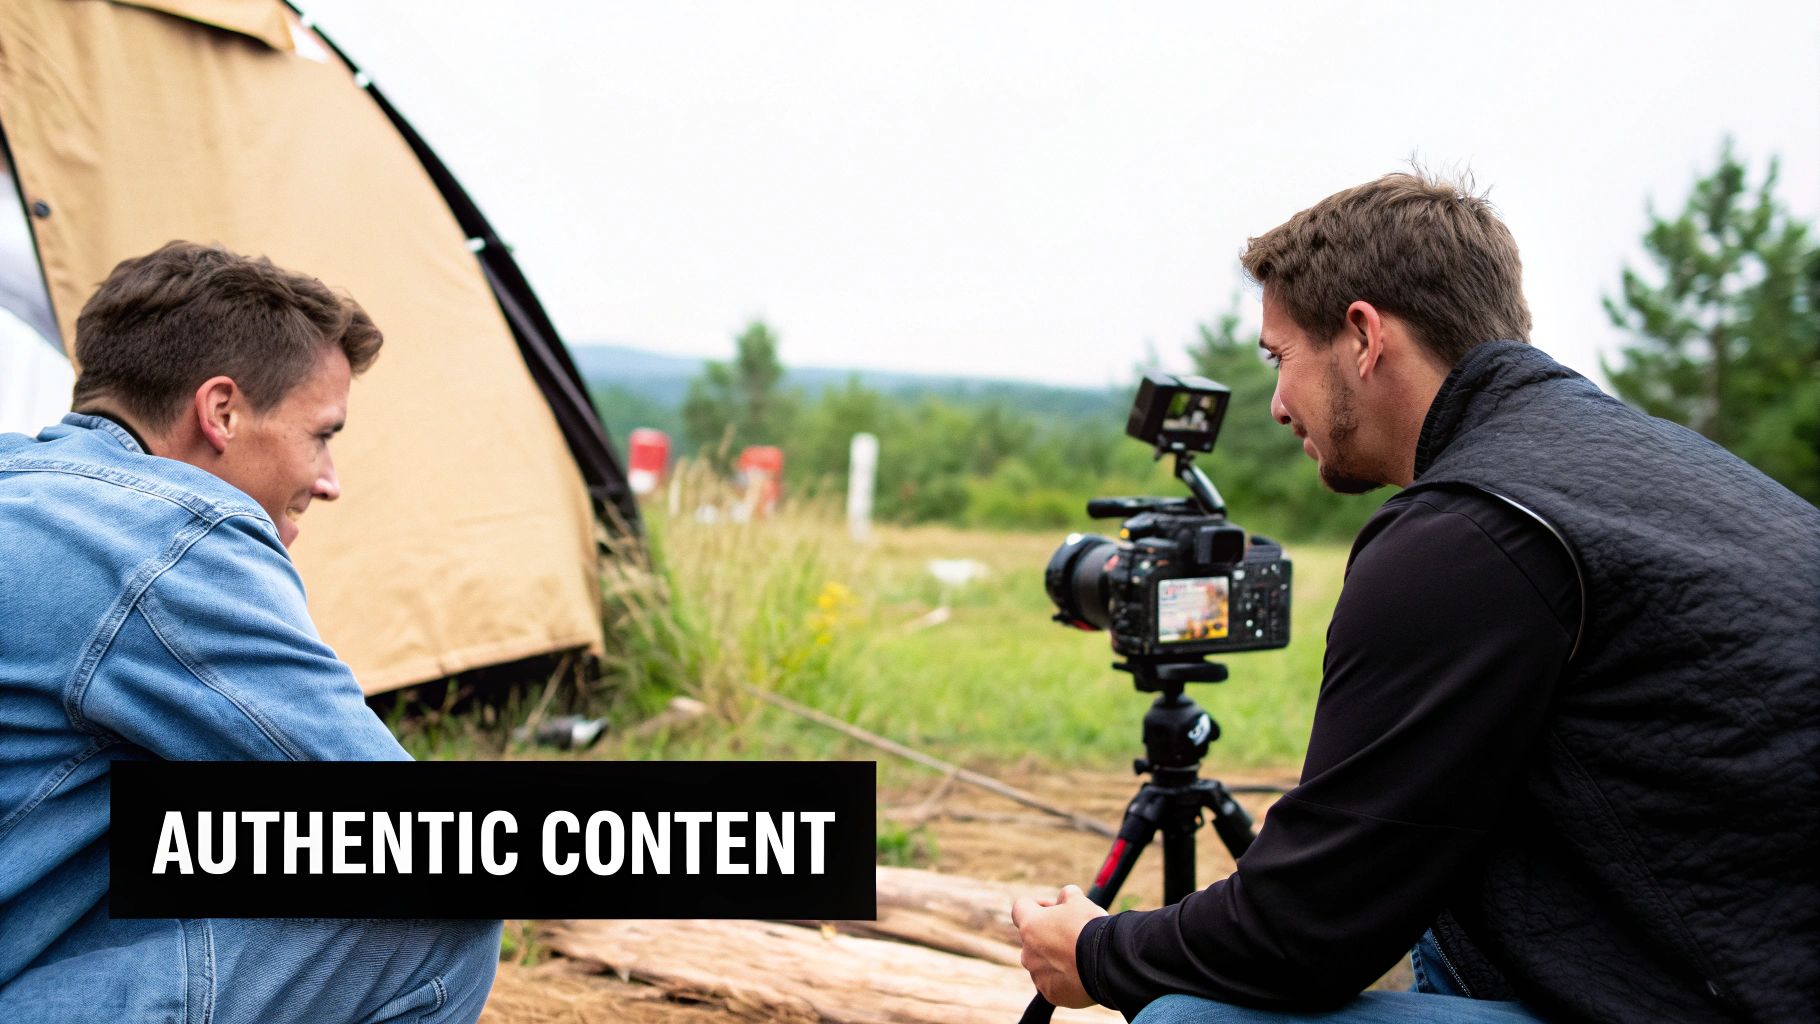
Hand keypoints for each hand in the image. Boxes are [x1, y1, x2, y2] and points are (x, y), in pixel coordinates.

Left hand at [1012, 884, 1108, 1007]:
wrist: (1106, 964)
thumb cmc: (1091, 929)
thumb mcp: (1080, 902)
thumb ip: (1067, 896)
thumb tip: (1066, 896)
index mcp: (1030, 926)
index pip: (1020, 908)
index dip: (1038, 904)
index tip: (1056, 907)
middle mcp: (1028, 952)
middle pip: (1033, 939)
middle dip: (1050, 934)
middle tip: (1074, 933)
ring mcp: (1037, 975)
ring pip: (1042, 963)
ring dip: (1056, 958)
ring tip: (1081, 956)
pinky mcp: (1050, 994)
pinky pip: (1053, 983)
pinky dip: (1064, 978)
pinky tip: (1083, 973)